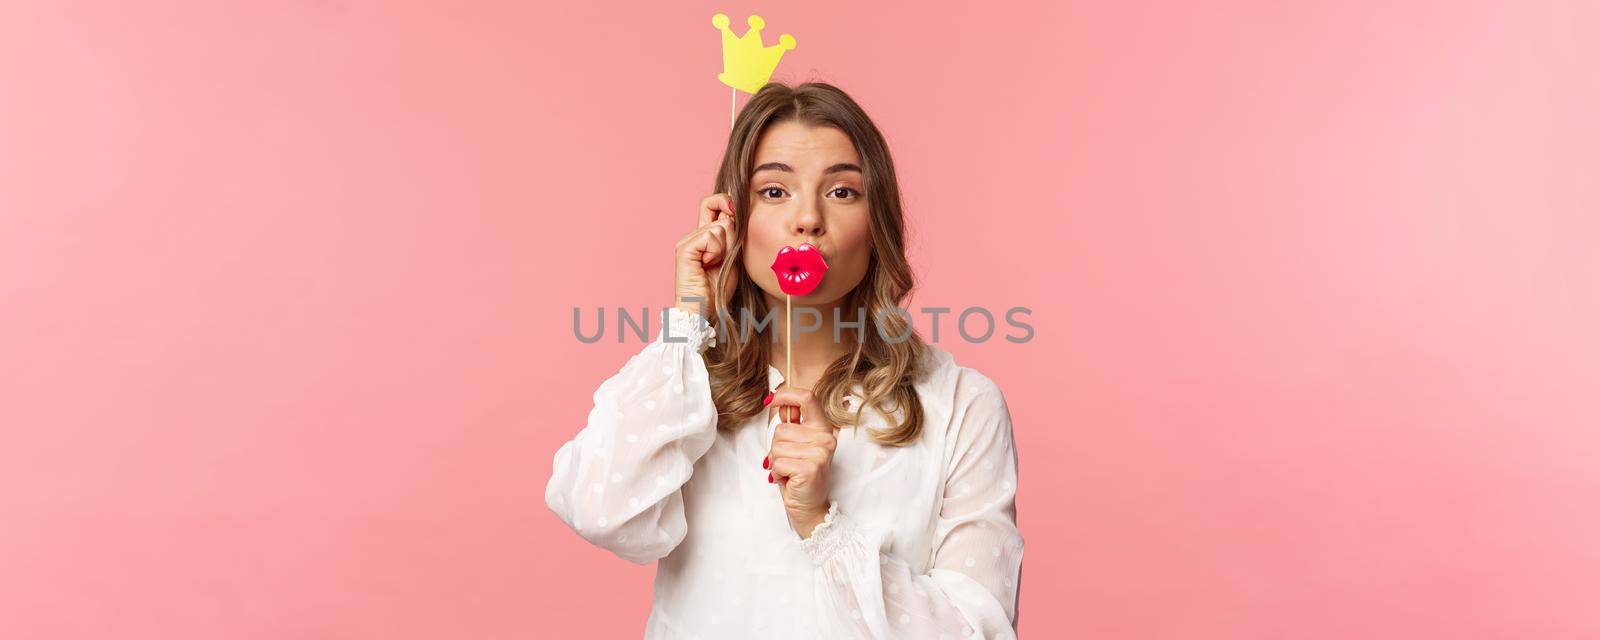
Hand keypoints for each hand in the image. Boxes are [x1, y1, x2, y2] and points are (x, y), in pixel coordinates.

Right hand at [674, 193, 736, 314]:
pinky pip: (710, 236)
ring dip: (724, 247)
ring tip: (714, 264)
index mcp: (704, 236)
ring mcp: (687, 240)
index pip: (712, 204)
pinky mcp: (685, 248)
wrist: (702, 309)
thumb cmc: (717, 289)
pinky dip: (716, 251)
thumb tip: (734, 214)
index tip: (736, 210)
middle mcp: (693, 234)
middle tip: (725, 253)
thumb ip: (732, 237)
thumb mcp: (732, 257)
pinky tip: (708, 264)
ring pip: (718, 226)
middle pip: (713, 206)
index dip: (725, 201)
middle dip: (729, 229)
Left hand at [766, 385, 838, 537]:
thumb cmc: (800, 476)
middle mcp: (825, 438)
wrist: (810, 508)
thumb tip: (780, 406)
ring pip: (777, 446)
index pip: (807, 397)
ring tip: (789, 471)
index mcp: (823, 428)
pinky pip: (778, 462)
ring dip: (776, 461)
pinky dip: (777, 473)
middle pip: (781, 428)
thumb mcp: (798, 446)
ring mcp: (820, 453)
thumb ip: (792, 425)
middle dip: (776, 447)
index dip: (786, 394)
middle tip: (788, 462)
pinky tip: (789, 480)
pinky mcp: (810, 468)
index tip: (770, 400)